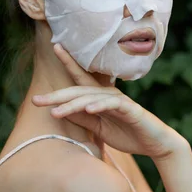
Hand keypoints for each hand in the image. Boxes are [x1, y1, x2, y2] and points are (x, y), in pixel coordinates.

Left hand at [32, 44, 188, 159]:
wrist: (155, 145)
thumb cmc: (127, 134)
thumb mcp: (99, 128)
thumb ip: (82, 118)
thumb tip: (59, 110)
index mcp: (99, 97)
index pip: (80, 79)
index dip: (68, 62)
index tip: (55, 46)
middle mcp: (107, 94)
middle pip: (78, 90)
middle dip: (56, 95)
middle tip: (36, 100)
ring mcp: (118, 100)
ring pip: (90, 98)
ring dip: (71, 105)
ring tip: (54, 111)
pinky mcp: (129, 109)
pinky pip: (111, 105)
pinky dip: (99, 106)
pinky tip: (88, 109)